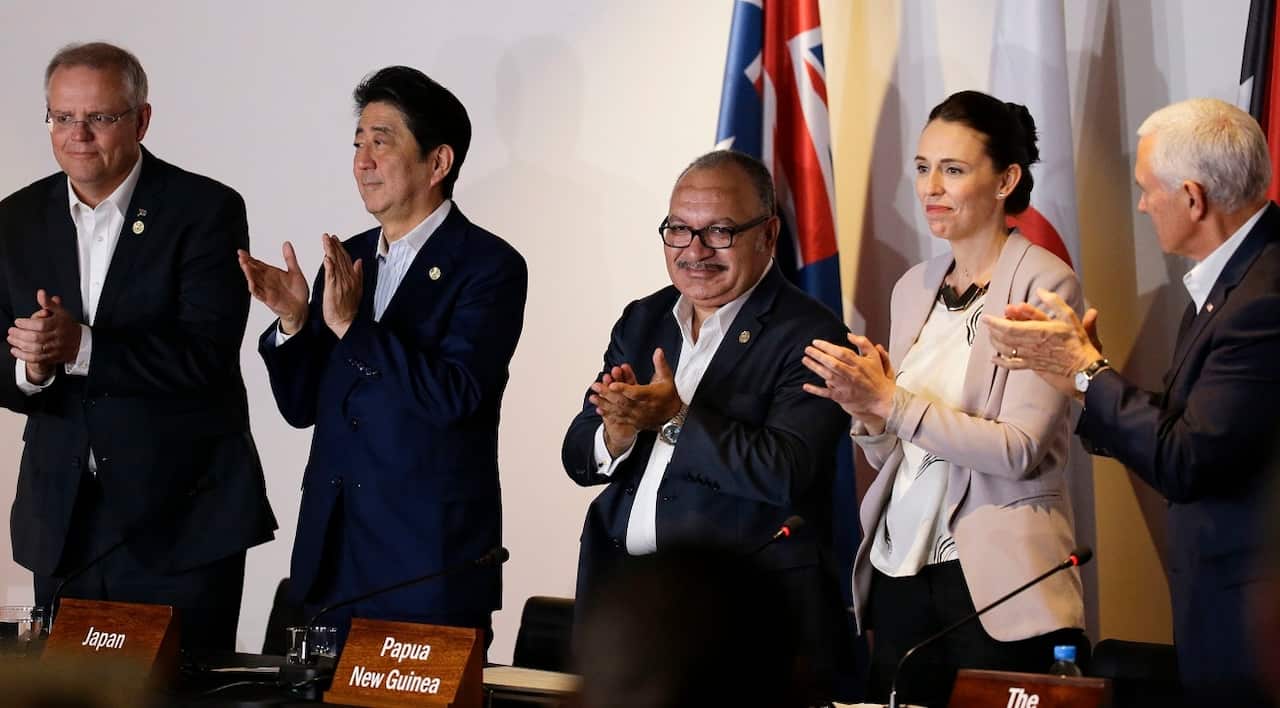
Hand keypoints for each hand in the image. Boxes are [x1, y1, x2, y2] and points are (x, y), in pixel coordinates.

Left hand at [8, 290, 79, 372]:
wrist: (81, 342)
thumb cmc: (68, 326)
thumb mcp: (60, 312)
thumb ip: (48, 303)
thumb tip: (41, 293)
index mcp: (59, 325)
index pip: (41, 325)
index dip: (27, 323)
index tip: (18, 321)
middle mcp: (57, 337)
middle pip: (36, 337)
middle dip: (20, 334)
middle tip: (11, 330)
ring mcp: (55, 348)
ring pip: (35, 348)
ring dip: (20, 344)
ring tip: (11, 339)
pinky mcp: (52, 357)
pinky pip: (36, 359)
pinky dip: (23, 356)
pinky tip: (15, 350)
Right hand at [239, 242, 310, 333]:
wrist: (302, 307)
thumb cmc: (298, 291)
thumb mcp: (295, 271)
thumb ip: (290, 258)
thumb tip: (286, 243)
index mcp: (271, 273)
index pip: (257, 264)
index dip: (249, 258)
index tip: (241, 251)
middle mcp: (266, 281)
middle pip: (253, 271)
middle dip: (246, 264)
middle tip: (241, 256)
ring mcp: (266, 290)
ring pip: (254, 281)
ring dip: (249, 274)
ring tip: (244, 265)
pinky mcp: (268, 299)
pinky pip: (259, 294)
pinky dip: (254, 288)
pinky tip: (250, 282)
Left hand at [320, 233, 362, 338]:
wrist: (346, 321)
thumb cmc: (349, 308)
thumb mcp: (357, 288)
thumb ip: (358, 273)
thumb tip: (359, 261)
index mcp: (351, 277)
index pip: (345, 259)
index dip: (340, 248)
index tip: (335, 238)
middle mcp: (347, 278)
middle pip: (340, 259)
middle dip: (334, 246)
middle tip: (328, 235)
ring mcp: (340, 283)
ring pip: (335, 264)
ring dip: (331, 251)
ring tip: (326, 241)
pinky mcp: (333, 289)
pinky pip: (331, 276)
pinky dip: (329, 267)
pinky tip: (326, 258)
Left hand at [590, 349, 682, 441]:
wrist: (672, 414)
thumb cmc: (668, 394)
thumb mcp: (666, 377)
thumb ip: (660, 364)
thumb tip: (658, 351)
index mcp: (650, 395)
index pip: (635, 392)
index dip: (623, 388)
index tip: (612, 384)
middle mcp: (643, 407)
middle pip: (623, 401)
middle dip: (607, 394)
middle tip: (595, 385)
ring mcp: (638, 415)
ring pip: (619, 410)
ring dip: (604, 404)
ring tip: (592, 398)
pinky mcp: (635, 421)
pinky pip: (620, 418)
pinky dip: (609, 414)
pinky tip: (598, 410)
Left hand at [802, 333, 895, 423]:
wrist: (881, 398)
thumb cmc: (877, 377)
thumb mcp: (874, 356)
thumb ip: (863, 343)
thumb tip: (850, 335)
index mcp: (859, 364)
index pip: (840, 352)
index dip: (827, 346)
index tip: (816, 342)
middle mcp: (851, 374)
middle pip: (832, 363)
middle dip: (818, 355)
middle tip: (807, 349)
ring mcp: (845, 386)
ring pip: (827, 376)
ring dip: (815, 367)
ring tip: (805, 360)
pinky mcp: (842, 397)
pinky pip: (826, 393)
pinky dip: (815, 390)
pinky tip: (806, 386)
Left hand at [984, 288, 1101, 392]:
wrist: (1083, 366)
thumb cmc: (1076, 342)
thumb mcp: (1069, 316)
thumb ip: (1054, 302)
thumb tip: (1041, 291)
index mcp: (1038, 331)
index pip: (1009, 327)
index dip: (995, 323)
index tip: (986, 318)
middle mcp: (1031, 345)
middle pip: (1004, 338)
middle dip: (992, 330)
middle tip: (988, 323)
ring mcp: (1030, 356)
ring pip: (1005, 350)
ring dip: (995, 342)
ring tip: (990, 334)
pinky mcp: (1032, 365)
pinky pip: (1012, 365)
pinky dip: (1001, 362)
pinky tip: (994, 359)